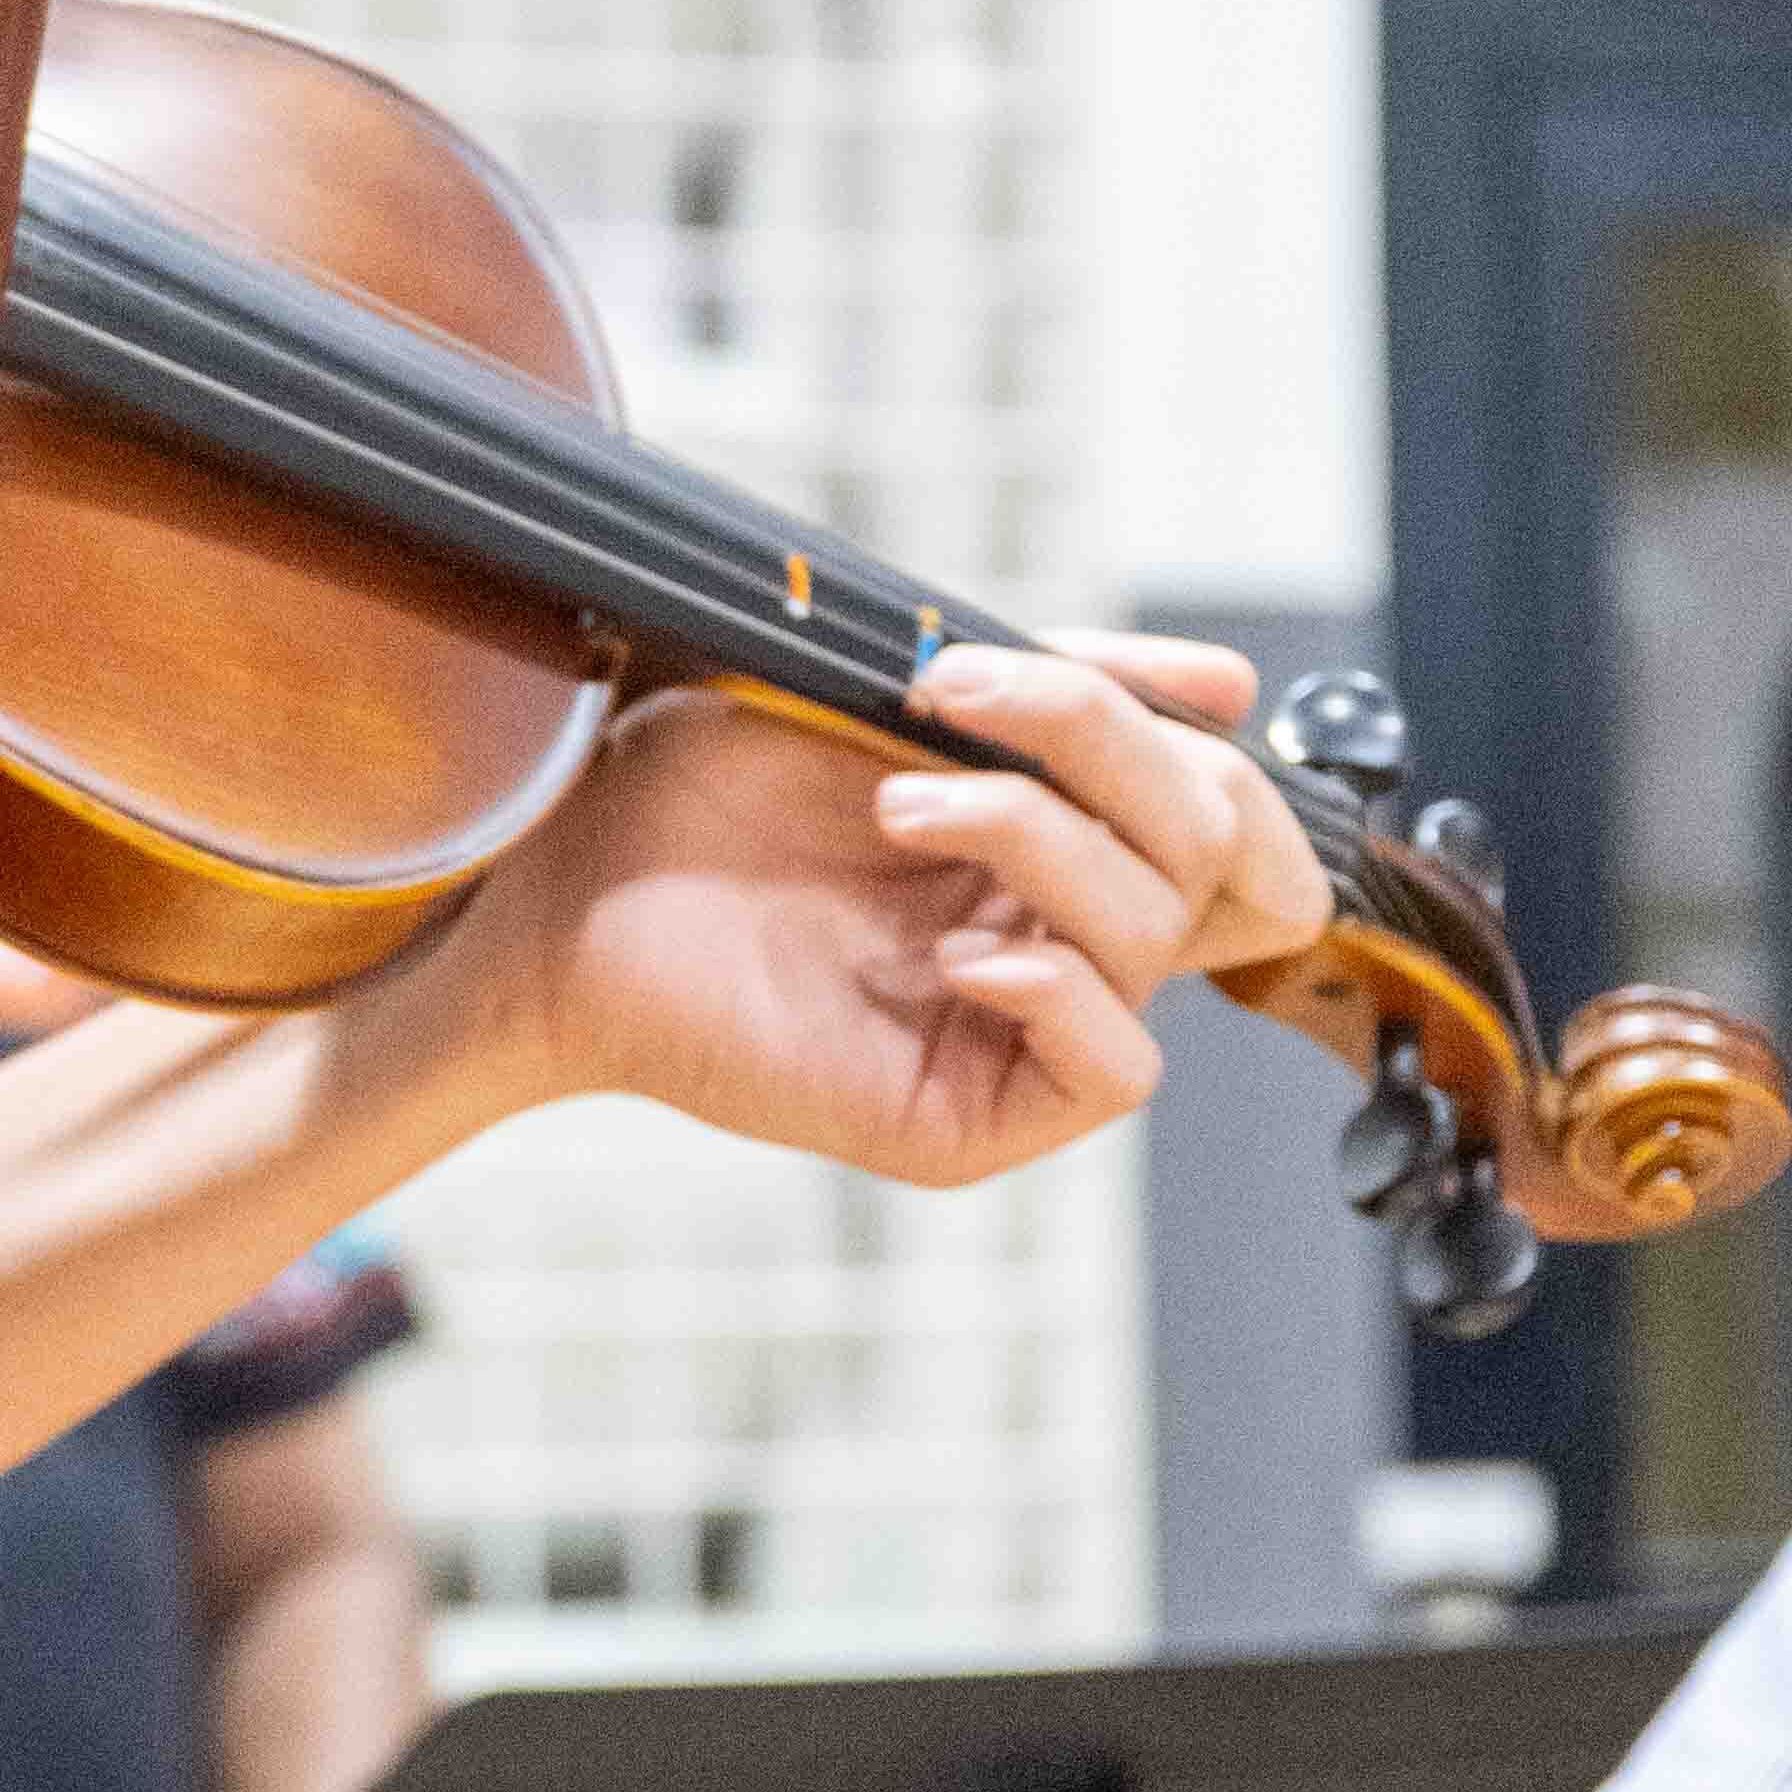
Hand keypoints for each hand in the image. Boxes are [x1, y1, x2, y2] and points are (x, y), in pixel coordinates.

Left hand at [452, 635, 1321, 1189]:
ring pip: (1148, 931)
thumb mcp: (889, 692)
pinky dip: (1061, 995)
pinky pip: (1114, 1072)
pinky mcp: (965, 1118)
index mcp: (1050, 848)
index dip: (1205, 740)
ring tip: (895, 806)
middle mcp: (1051, 938)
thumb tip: (1230, 683)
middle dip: (1105, 746)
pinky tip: (960, 956)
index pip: (1225, 811)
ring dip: (1034, 839)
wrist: (561, 883)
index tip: (1099, 673)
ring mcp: (1013, 1032)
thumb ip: (1052, 687)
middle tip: (955, 697)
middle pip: (1210, 849)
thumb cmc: (697, 792)